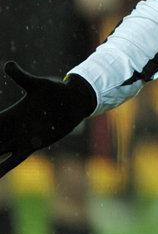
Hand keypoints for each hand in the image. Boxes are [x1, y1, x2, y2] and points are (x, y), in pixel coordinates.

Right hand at [0, 62, 95, 177]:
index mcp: (10, 115)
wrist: (74, 102)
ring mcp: (21, 138)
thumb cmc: (55, 91)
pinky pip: (14, 161)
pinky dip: (3, 169)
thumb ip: (21, 77)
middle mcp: (12, 129)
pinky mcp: (33, 145)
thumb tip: (8, 65)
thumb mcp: (37, 84)